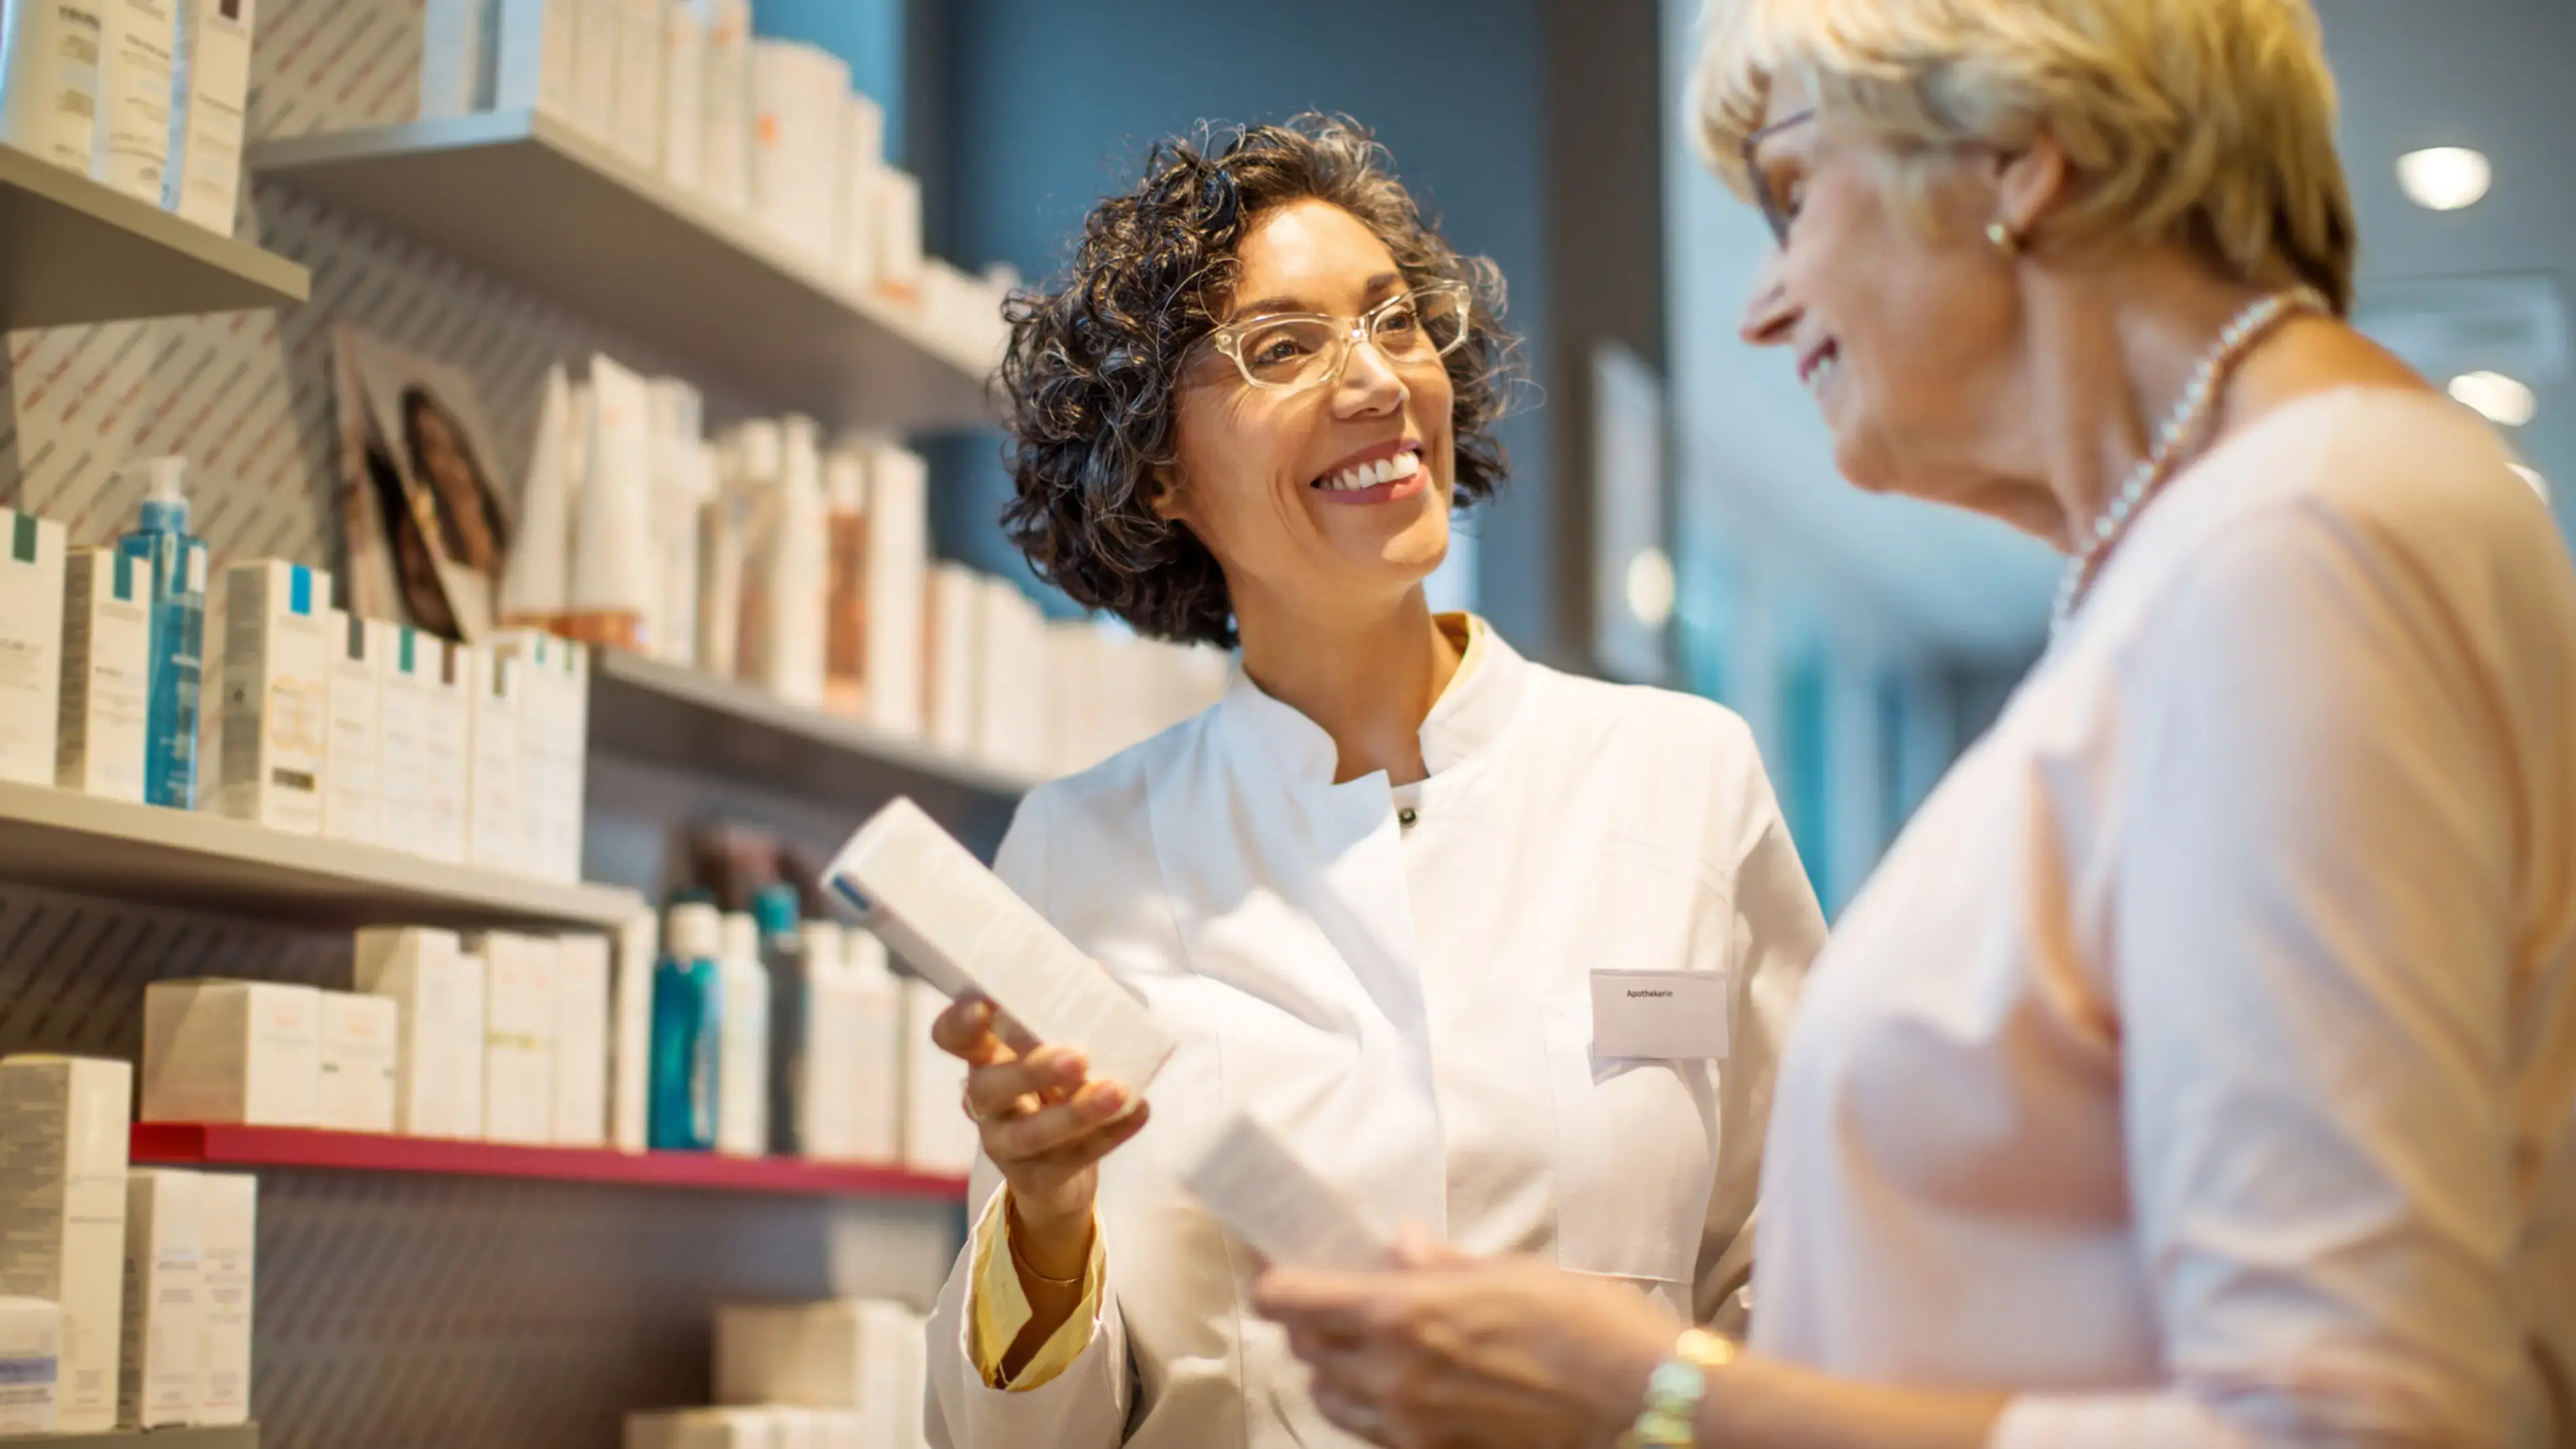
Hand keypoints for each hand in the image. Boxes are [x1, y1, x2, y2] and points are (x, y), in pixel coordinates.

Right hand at [931, 993, 1150, 1274]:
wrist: (1057, 1172)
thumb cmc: (1052, 1089)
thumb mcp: (1051, 1048)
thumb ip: (1067, 1013)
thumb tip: (1094, 972)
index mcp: (985, 1058)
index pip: (952, 1038)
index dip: (959, 1024)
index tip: (983, 1006)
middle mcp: (986, 1102)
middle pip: (990, 1088)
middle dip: (1032, 1070)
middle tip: (1075, 1057)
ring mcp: (1006, 1144)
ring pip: (1032, 1134)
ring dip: (1076, 1112)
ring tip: (1117, 1091)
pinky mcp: (1037, 1178)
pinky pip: (1076, 1157)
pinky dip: (1112, 1133)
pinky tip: (1140, 1110)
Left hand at [1254, 1229, 1681, 1448]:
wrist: (1641, 1403)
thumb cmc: (1586, 1323)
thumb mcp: (1511, 1272)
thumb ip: (1440, 1263)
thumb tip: (1397, 1246)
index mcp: (1401, 1314)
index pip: (1290, 1301)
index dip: (1275, 1282)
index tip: (1280, 1268)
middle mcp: (1393, 1376)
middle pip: (1304, 1351)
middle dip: (1308, 1323)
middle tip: (1329, 1299)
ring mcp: (1412, 1428)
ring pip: (1331, 1401)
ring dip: (1333, 1372)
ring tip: (1362, 1348)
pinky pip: (1376, 1436)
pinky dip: (1371, 1412)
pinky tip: (1402, 1391)